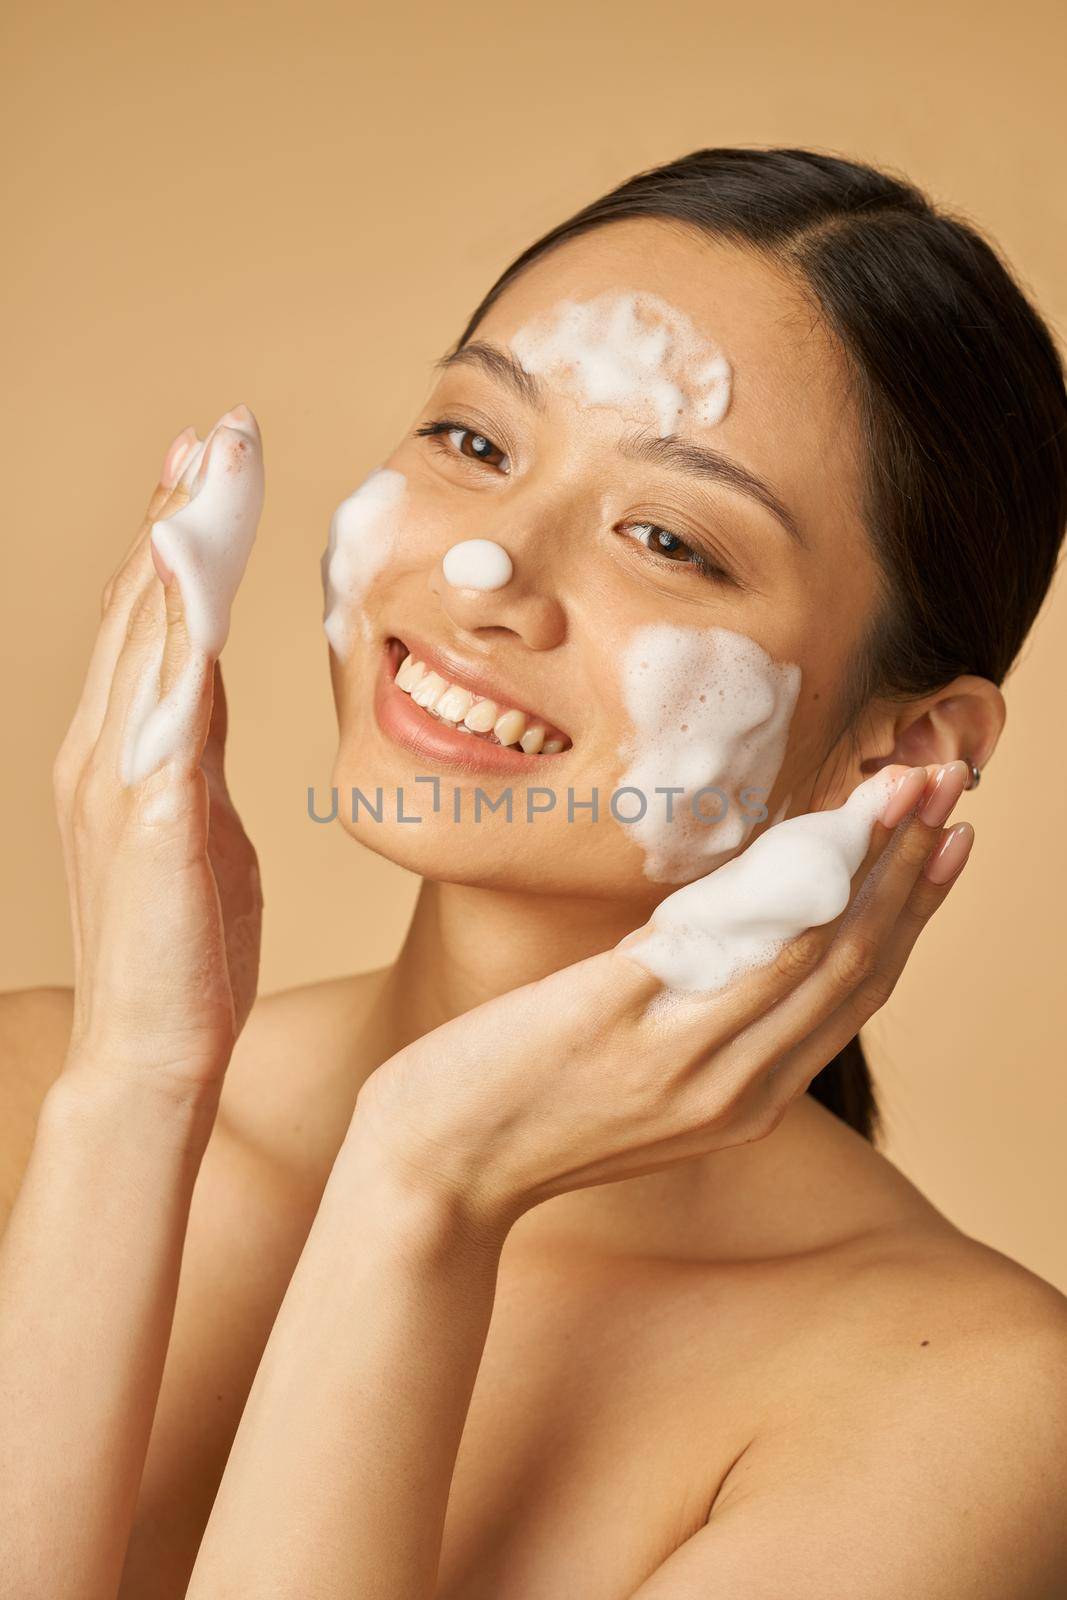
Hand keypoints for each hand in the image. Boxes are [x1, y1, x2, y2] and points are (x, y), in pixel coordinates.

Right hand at [52, 409, 264, 1101]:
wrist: (155, 1050)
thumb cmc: (188, 949)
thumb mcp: (202, 825)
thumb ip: (198, 750)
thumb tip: (212, 688)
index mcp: (124, 749)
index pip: (152, 621)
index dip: (176, 538)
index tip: (205, 466)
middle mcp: (106, 746)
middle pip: (146, 602)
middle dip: (181, 508)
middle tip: (217, 428)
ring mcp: (119, 774)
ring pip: (150, 628)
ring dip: (184, 536)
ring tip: (213, 458)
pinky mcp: (148, 810)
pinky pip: (167, 695)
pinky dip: (178, 620)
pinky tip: (197, 561)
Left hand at [351, 761, 973, 1235]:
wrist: (437, 1169)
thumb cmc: (529, 1108)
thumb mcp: (643, 1076)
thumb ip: (702, 1015)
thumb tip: (736, 919)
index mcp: (748, 1101)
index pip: (857, 995)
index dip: (913, 912)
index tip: (946, 842)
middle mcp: (736, 1088)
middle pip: (853, 964)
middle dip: (911, 867)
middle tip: (946, 784)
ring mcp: (683, 1060)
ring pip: (810, 949)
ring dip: (868, 859)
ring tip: (902, 786)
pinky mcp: (620, 1021)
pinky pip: (725, 947)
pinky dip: (780, 887)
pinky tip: (809, 832)